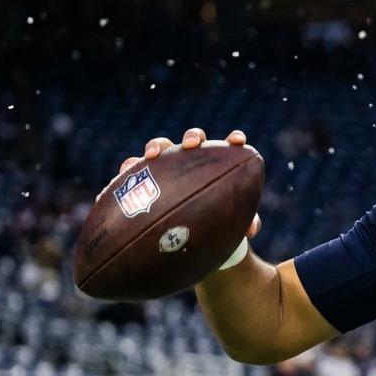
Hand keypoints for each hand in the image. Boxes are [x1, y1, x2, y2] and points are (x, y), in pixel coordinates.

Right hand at [115, 128, 260, 238]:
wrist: (190, 238)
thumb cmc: (216, 224)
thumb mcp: (231, 226)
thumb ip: (244, 223)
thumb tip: (252, 229)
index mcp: (218, 166)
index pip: (229, 147)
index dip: (233, 140)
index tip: (238, 141)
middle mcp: (193, 160)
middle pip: (193, 140)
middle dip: (192, 137)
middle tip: (190, 145)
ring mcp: (168, 166)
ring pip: (161, 147)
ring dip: (156, 146)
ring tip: (151, 155)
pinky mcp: (144, 178)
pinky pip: (133, 170)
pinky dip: (128, 170)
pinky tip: (122, 175)